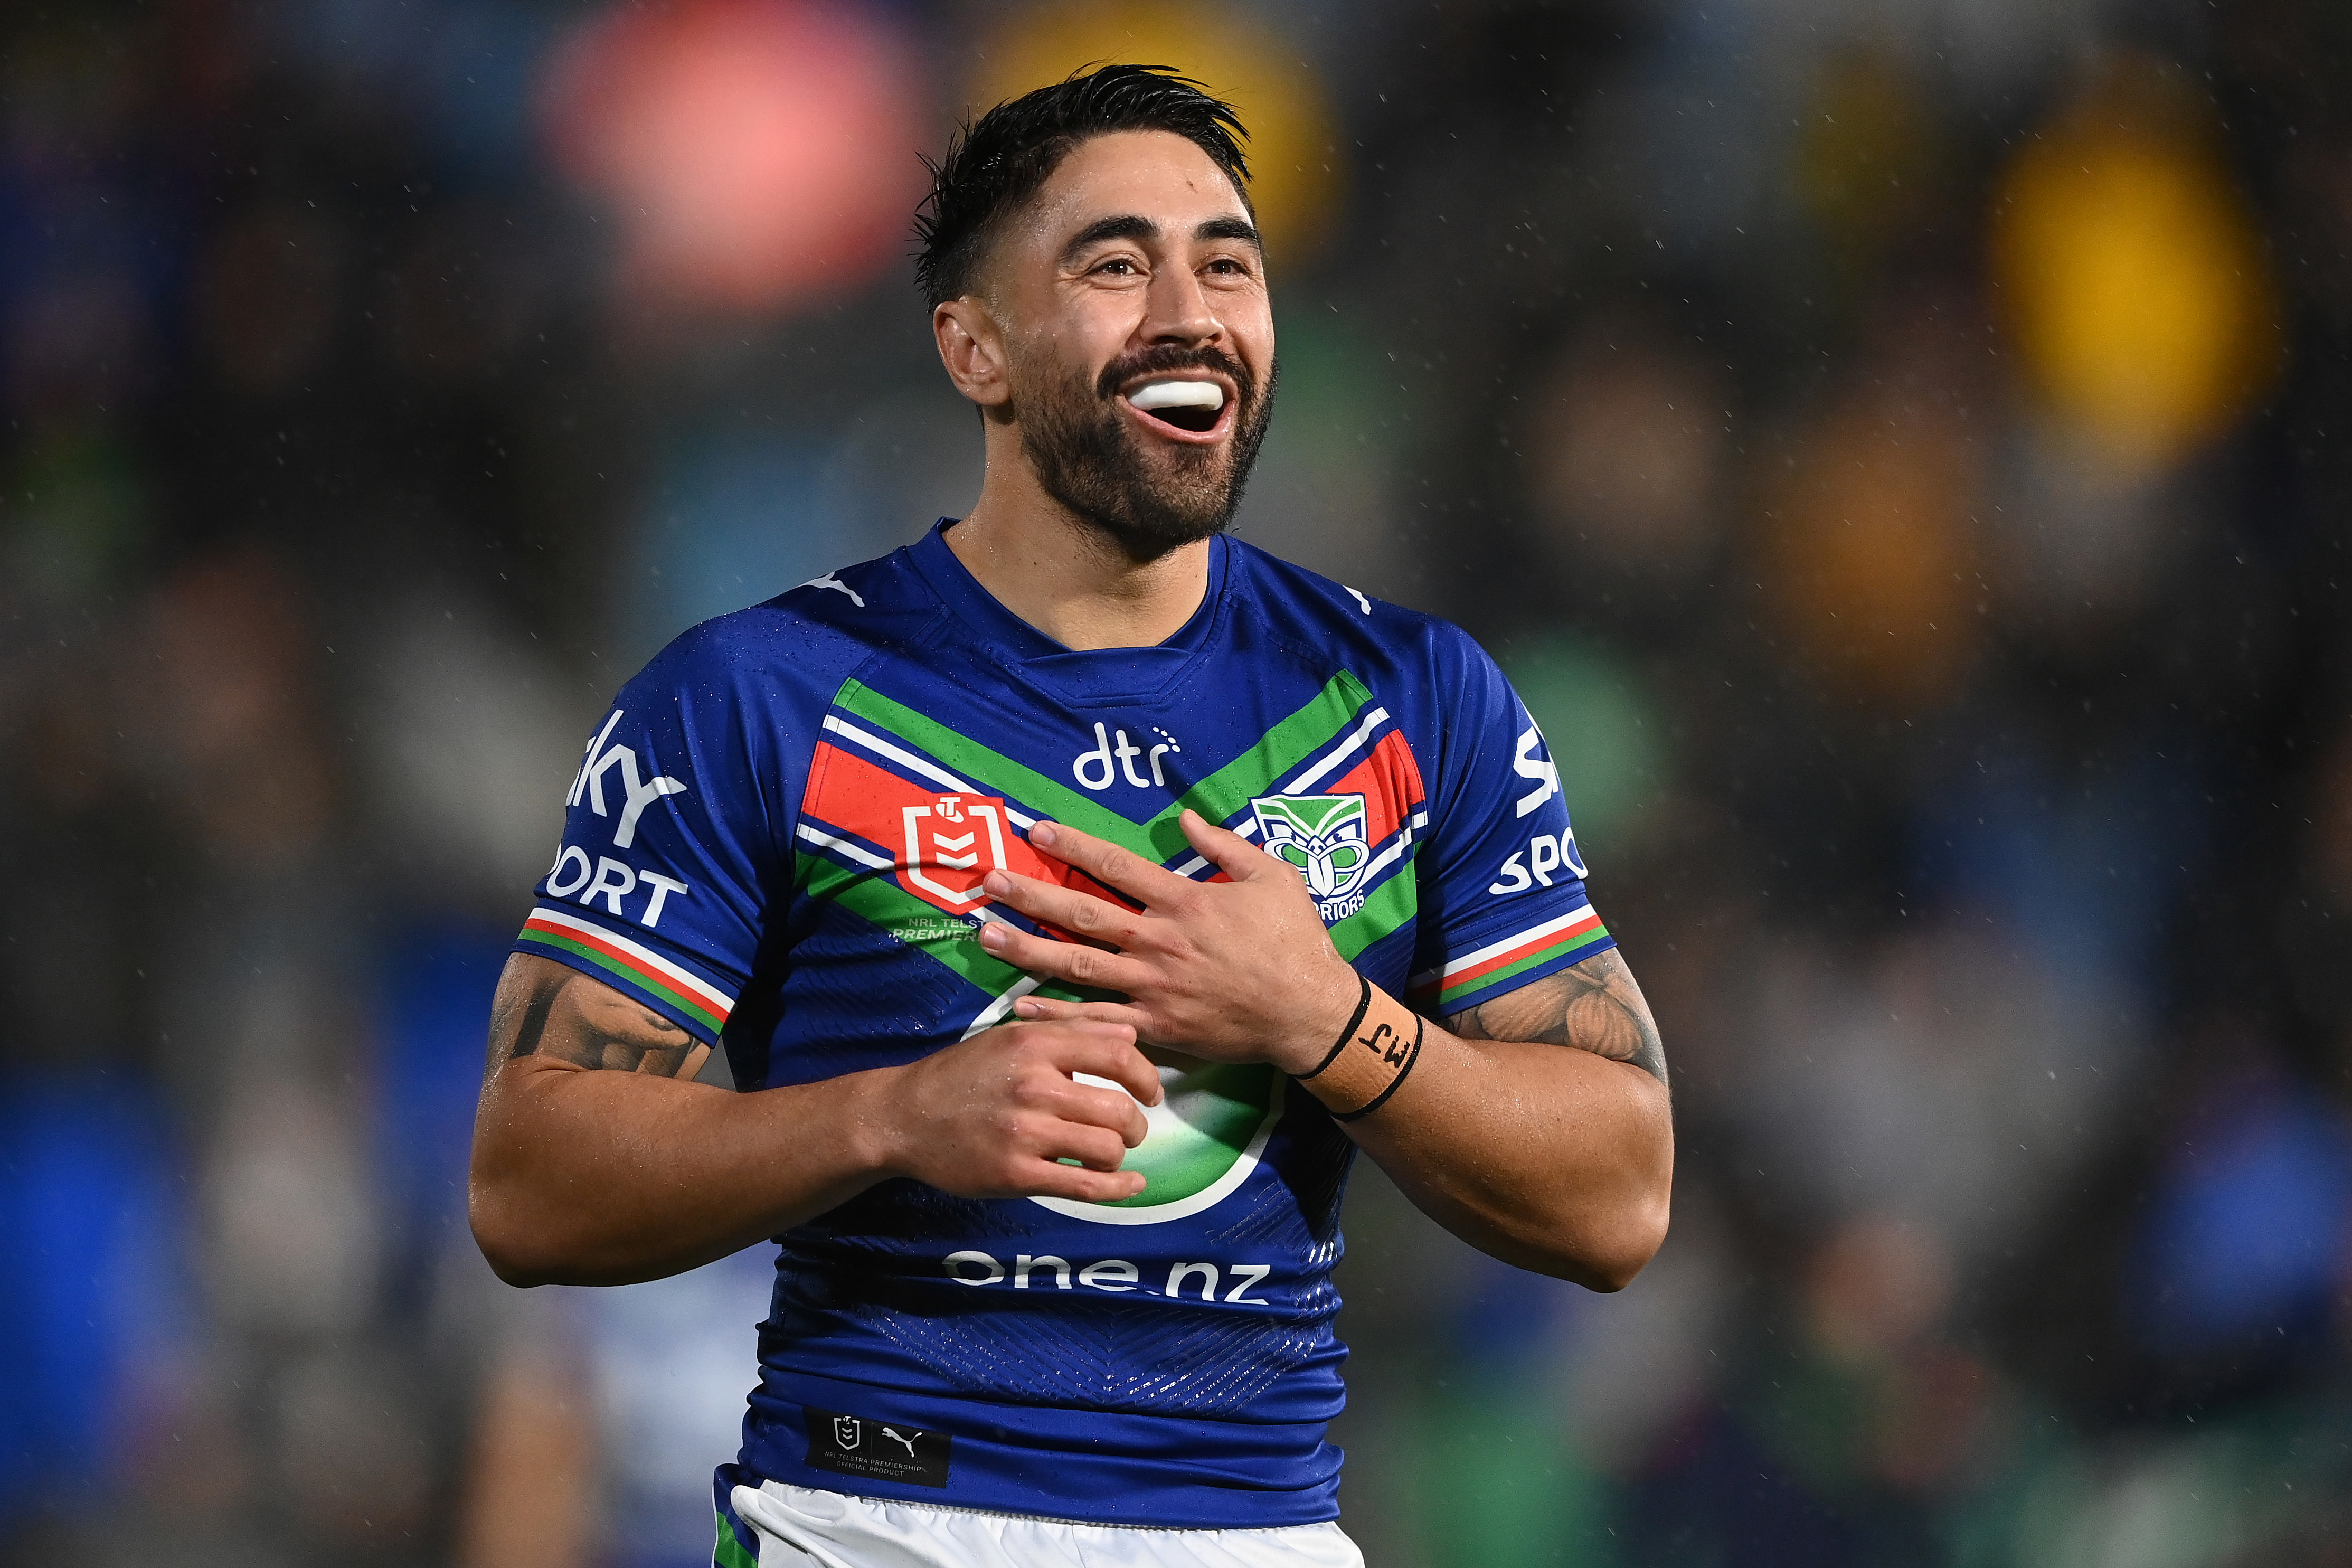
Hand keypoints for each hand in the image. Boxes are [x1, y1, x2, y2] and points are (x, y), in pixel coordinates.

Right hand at [876, 1018, 1163, 1202]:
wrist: (904, 1117)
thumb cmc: (964, 1074)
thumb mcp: (1014, 1037)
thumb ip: (1074, 1031)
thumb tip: (1132, 1033)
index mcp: (1036, 1045)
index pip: (1118, 1054)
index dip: (1147, 1076)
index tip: (1151, 1092)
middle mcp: (1033, 1086)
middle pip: (1119, 1110)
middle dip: (1135, 1125)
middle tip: (1128, 1130)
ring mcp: (1024, 1133)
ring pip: (1107, 1149)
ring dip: (1119, 1155)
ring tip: (1107, 1153)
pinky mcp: (1015, 1175)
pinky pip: (1085, 1186)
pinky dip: (1118, 1189)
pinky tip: (1130, 1185)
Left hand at [974, 811, 1361, 1074]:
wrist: (1309, 1013)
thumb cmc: (1295, 941)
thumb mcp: (1273, 876)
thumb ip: (1226, 845)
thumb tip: (1185, 818)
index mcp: (1184, 901)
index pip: (1116, 865)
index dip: (1073, 846)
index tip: (1036, 832)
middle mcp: (1160, 941)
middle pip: (1082, 913)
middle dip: (1031, 895)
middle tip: (987, 882)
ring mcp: (1154, 986)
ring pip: (1078, 965)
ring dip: (1028, 949)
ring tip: (987, 936)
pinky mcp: (1157, 1026)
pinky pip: (1097, 1018)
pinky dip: (1057, 1014)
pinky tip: (1019, 1005)